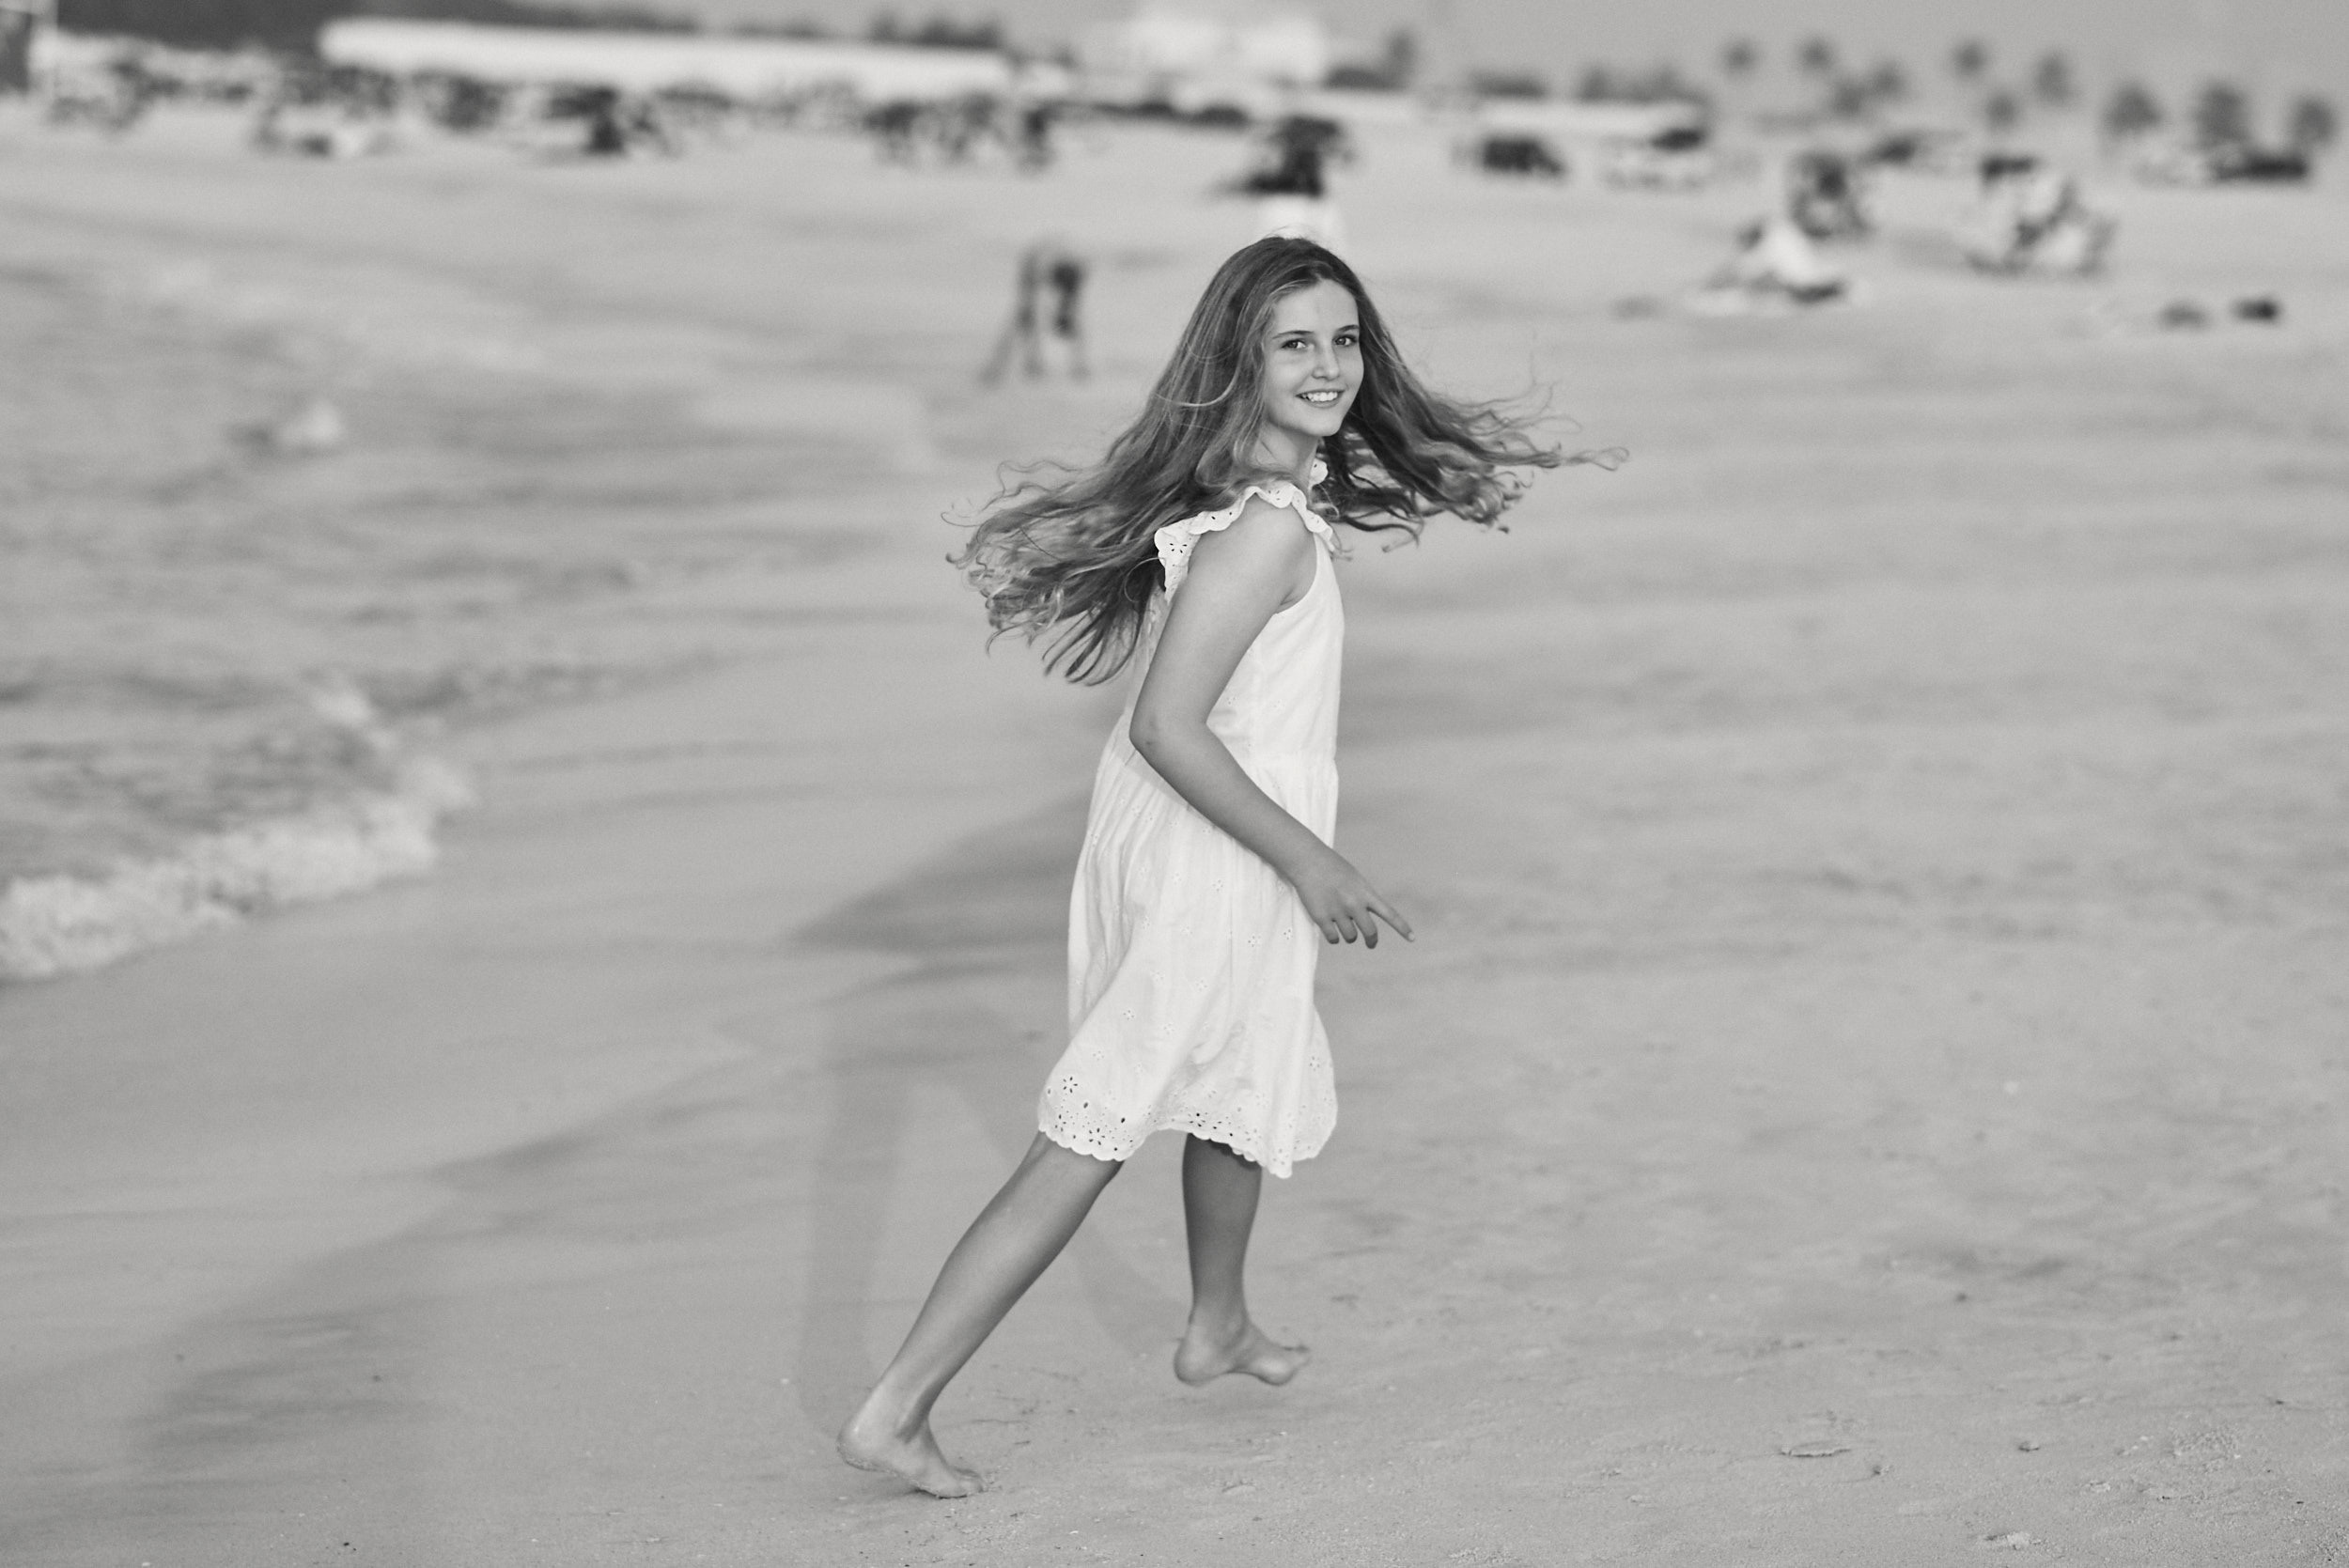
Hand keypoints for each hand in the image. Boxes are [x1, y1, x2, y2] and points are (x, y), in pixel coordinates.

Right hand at [1290, 848, 1413, 947]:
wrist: (1308, 861)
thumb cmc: (1332, 867)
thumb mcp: (1355, 879)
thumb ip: (1362, 898)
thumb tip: (1362, 922)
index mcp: (1366, 892)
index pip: (1389, 914)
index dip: (1402, 928)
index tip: (1413, 939)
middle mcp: (1354, 903)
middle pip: (1370, 932)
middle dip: (1371, 940)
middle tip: (1370, 943)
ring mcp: (1338, 911)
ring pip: (1350, 937)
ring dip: (1348, 935)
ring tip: (1341, 923)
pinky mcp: (1322, 918)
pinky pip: (1333, 938)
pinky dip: (1334, 937)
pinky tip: (1330, 929)